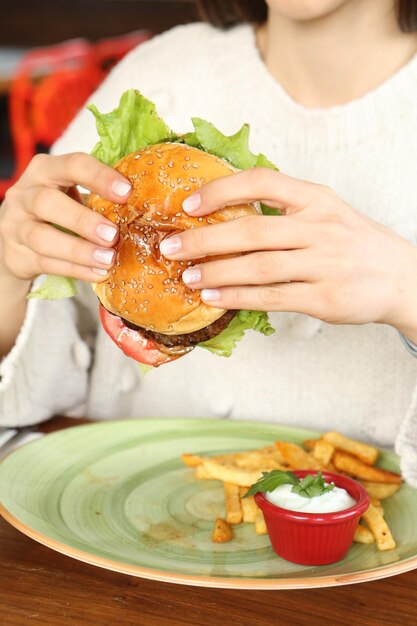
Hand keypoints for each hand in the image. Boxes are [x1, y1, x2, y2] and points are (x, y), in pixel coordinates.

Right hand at [0, 152, 131, 283]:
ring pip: (42, 238)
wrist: (16, 236)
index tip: (126, 192)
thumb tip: (144, 205)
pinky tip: (98, 274)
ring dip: (79, 250)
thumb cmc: (57, 209)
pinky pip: (46, 264)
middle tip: (113, 235)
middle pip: (47, 202)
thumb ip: (97, 194)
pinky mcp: (16, 255)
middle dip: (82, 220)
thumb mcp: (69, 191)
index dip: (99, 177)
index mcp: (45, 170)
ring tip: (108, 259)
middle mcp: (25, 194)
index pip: (72, 165)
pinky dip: (75, 270)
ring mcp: (16, 226)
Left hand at [159, 168, 416, 336]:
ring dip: (217, 272)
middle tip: (170, 247)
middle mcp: (321, 227)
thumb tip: (227, 215)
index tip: (189, 204)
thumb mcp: (328, 213)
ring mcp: (325, 263)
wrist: (404, 277)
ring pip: (259, 266)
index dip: (222, 190)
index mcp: (318, 199)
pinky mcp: (326, 297)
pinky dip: (239, 297)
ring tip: (187, 277)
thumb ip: (286, 211)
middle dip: (205, 239)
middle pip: (252, 229)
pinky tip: (214, 298)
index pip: (263, 182)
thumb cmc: (356, 245)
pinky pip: (273, 297)